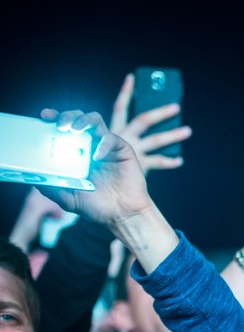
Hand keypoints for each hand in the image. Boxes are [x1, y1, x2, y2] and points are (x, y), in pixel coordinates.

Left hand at [36, 109, 152, 224]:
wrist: (122, 215)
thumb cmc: (97, 208)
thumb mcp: (68, 199)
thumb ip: (52, 189)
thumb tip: (33, 179)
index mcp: (76, 154)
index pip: (63, 129)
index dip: (53, 119)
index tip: (43, 117)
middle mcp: (90, 146)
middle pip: (78, 118)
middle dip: (67, 116)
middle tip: (59, 125)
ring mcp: (106, 147)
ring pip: (95, 120)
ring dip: (83, 120)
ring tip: (75, 130)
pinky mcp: (123, 151)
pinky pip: (112, 139)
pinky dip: (103, 143)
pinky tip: (98, 156)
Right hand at [110, 73, 191, 172]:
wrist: (102, 189)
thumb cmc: (103, 166)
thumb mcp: (107, 146)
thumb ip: (119, 136)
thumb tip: (135, 122)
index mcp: (114, 131)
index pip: (120, 107)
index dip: (126, 92)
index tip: (132, 77)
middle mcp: (123, 138)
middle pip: (143, 120)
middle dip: (160, 112)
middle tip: (176, 106)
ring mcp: (133, 151)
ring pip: (156, 140)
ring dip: (173, 135)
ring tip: (188, 131)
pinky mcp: (140, 166)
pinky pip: (158, 162)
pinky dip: (170, 161)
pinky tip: (180, 160)